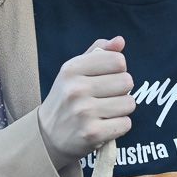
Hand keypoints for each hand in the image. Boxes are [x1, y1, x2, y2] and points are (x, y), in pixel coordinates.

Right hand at [38, 36, 131, 166]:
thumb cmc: (67, 99)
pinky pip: (126, 124)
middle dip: (121, 91)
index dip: (118, 70)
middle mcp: (76, 89)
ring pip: (129, 103)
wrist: (47, 135)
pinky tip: (104, 126)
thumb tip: (120, 40)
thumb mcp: (75, 72)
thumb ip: (98, 53)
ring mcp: (83, 112)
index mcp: (71, 69)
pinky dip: (119, 126)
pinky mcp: (92, 133)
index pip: (118, 60)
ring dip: (122, 110)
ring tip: (104, 112)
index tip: (106, 79)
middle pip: (127, 82)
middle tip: (105, 98)